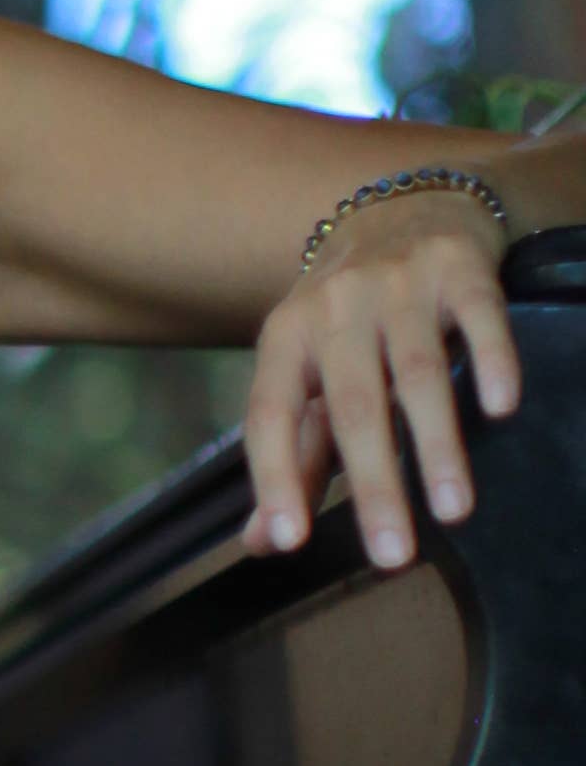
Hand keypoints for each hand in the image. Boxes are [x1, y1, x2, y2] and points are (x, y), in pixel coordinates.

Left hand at [241, 197, 516, 573]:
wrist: (404, 210)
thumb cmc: (349, 320)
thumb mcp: (309, 376)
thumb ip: (293, 457)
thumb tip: (263, 542)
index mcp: (285, 339)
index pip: (270, 415)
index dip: (276, 478)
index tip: (292, 539)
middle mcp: (335, 307)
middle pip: (353, 405)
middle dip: (373, 483)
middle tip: (394, 555)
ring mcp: (398, 284)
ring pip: (418, 371)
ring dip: (437, 444)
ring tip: (455, 511)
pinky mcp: (459, 266)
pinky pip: (479, 316)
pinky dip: (491, 359)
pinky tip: (501, 408)